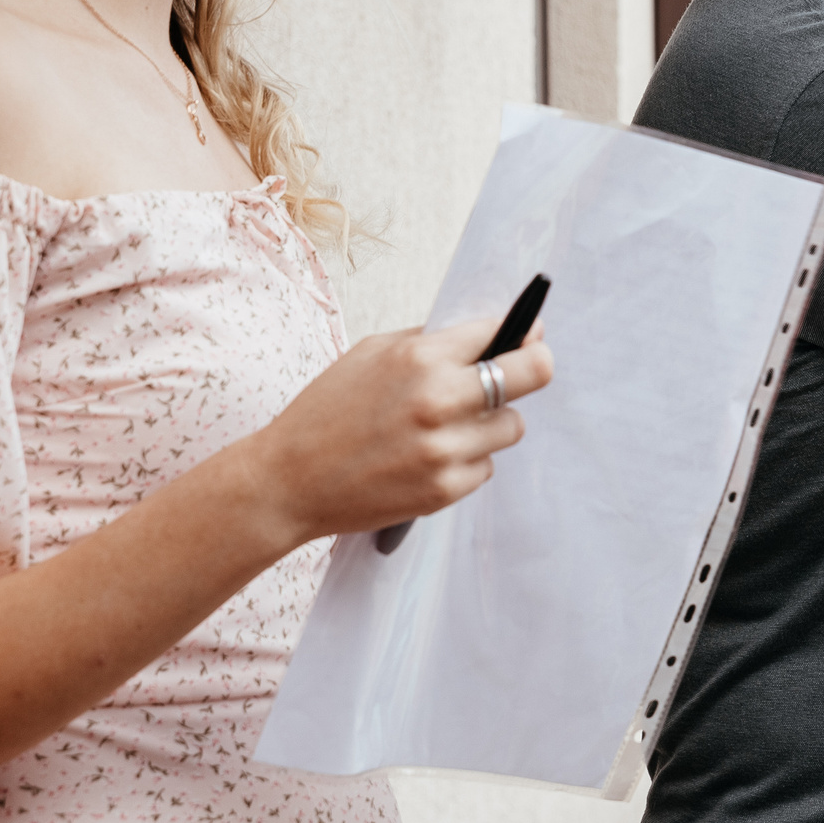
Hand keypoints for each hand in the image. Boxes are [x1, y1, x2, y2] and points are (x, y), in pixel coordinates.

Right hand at [239, 316, 553, 544]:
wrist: (288, 481)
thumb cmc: (327, 412)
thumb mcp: (373, 353)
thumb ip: (430, 342)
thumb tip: (488, 334)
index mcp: (421, 357)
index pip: (502, 335)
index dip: (524, 333)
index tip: (532, 334)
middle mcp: (439, 400)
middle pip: (532, 374)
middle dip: (535, 366)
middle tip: (531, 367)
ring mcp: (445, 449)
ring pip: (512, 427)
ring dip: (492, 423)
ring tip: (453, 424)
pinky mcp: (445, 489)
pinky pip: (485, 466)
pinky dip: (467, 460)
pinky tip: (430, 457)